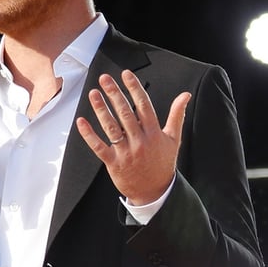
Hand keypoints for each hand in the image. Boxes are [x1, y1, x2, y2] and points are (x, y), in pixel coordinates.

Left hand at [75, 70, 190, 204]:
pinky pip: (99, 147)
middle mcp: (140, 141)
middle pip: (125, 113)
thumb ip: (177, 114)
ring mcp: (126, 152)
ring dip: (101, 109)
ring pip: (111, 127)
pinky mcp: (114, 163)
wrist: (155, 192)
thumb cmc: (163, 163)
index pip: (143, 106)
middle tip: (105, 78)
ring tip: (93, 93)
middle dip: (114, 94)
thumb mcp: (174, 138)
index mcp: (154, 133)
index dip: (134, 89)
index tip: (126, 75)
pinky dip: (89, 135)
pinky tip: (82, 122)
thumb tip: (185, 95)